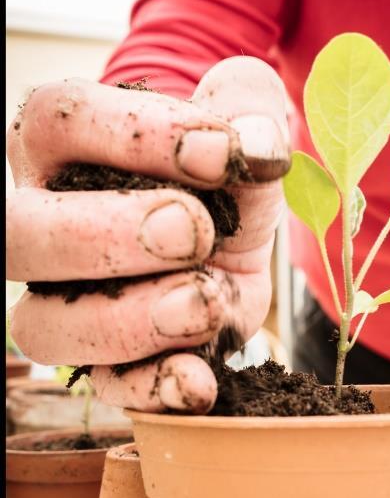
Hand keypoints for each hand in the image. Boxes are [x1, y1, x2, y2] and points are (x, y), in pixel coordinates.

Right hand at [7, 58, 289, 413]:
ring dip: (125, 320)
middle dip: (105, 235)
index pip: (59, 120)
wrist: (234, 241)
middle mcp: (45, 224)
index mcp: (65, 145)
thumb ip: (249, 108)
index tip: (221, 153)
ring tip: (203, 302)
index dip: (136, 134)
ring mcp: (66, 302)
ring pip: (43, 327)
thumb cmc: (220, 173)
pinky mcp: (109, 362)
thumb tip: (258, 146)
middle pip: (17, 233)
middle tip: (193, 231)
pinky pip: (106, 388)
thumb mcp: (241, 127)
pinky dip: (151, 390)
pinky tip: (199, 380)